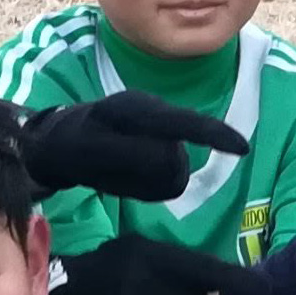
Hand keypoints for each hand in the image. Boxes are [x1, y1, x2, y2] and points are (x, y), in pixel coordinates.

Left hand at [19, 92, 247, 200]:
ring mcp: (156, 128)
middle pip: (177, 158)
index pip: (185, 122)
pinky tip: (124, 174)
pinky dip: (147, 183)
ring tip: (113, 174)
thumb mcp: (92, 152)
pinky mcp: (156, 141)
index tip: (243, 149)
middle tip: (115, 177)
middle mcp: (154, 114)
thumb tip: (174, 159)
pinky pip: (165, 174)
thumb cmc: (71, 144)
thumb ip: (132, 155)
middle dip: (155, 176)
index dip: (216, 135)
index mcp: (139, 111)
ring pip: (173, 169)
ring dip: (148, 181)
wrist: (53, 140)